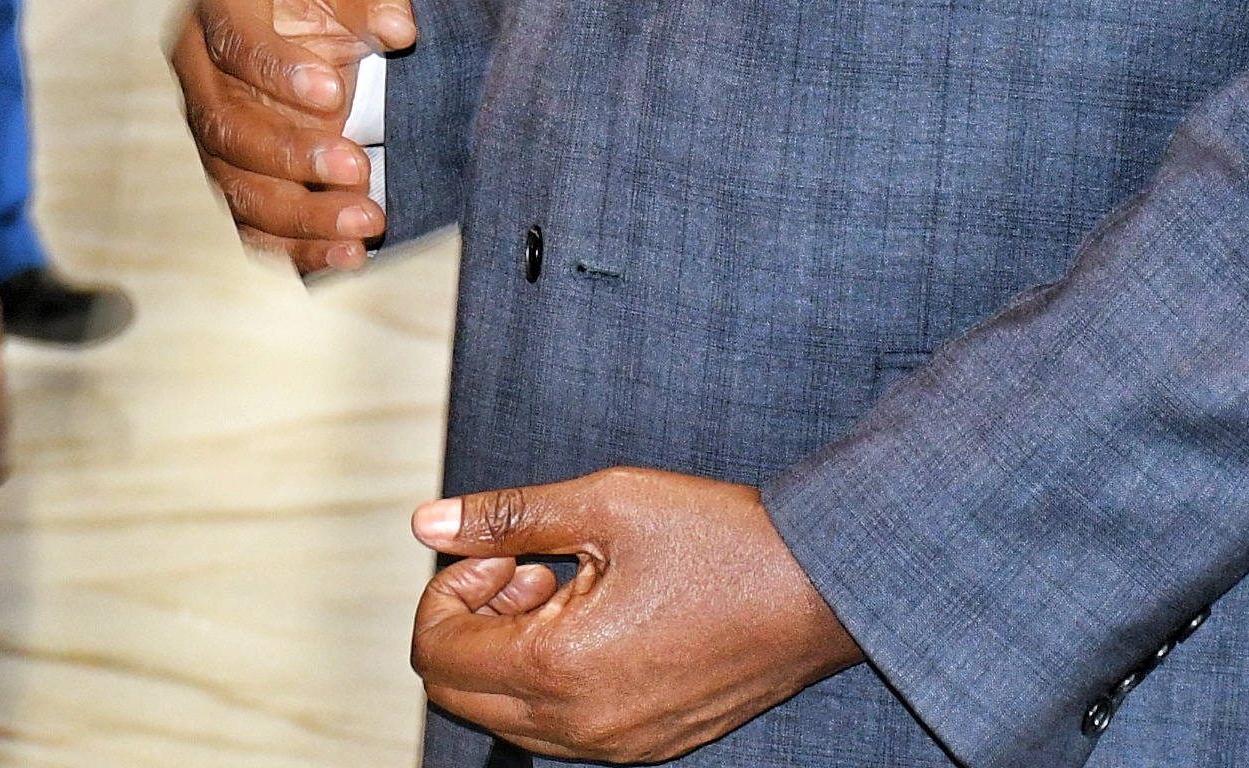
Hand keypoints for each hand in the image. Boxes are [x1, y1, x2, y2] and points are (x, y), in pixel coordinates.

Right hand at [170, 0, 414, 270]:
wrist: (311, 5)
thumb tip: (398, 30)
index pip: (233, 42)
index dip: (276, 72)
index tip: (335, 92)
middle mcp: (198, 65)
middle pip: (224, 126)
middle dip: (291, 155)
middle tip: (357, 167)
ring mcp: (210, 125)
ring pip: (233, 185)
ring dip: (299, 213)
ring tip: (365, 220)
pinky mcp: (233, 172)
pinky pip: (250, 223)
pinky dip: (296, 247)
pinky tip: (348, 255)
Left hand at [410, 470, 863, 760]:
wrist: (819, 590)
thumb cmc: (722, 542)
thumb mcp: (603, 504)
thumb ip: (506, 517)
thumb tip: (430, 524)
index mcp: (559, 668)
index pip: (437, 656)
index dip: (446, 593)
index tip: (496, 552)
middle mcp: (582, 725)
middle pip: (459, 697)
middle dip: (470, 624)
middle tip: (523, 566)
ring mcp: (617, 743)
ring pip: (508, 717)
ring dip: (509, 650)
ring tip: (563, 585)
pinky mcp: (647, 743)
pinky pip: (561, 727)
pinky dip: (551, 676)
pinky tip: (597, 618)